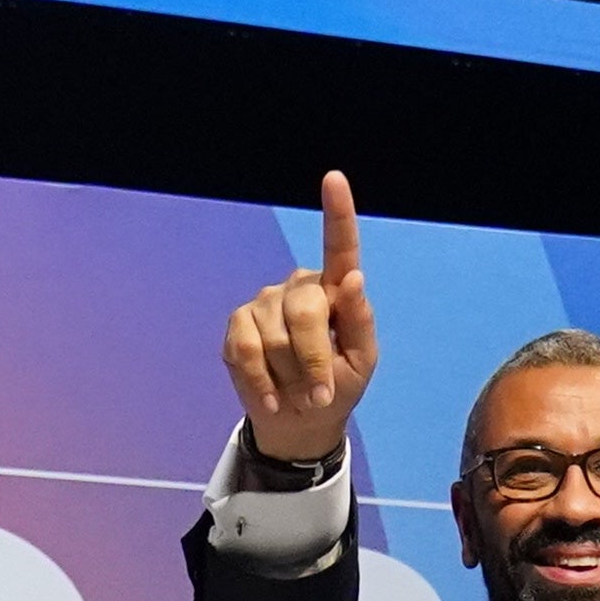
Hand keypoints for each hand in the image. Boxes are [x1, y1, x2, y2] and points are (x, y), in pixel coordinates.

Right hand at [223, 169, 377, 466]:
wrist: (301, 421)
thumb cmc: (338, 386)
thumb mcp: (361, 361)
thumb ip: (360, 322)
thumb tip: (352, 279)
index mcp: (335, 289)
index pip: (339, 247)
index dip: (338, 212)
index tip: (334, 179)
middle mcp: (299, 286)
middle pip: (305, 312)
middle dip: (313, 360)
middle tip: (320, 394)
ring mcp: (265, 302)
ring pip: (274, 339)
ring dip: (290, 378)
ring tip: (297, 394)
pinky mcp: (238, 324)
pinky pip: (246, 351)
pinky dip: (261, 383)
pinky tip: (272, 397)